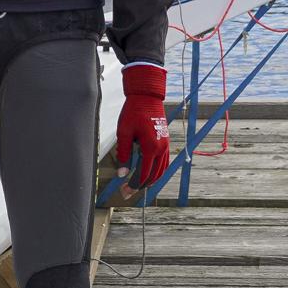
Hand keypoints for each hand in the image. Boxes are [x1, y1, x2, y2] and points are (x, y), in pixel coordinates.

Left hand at [115, 63, 168, 189]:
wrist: (147, 96)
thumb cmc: (133, 111)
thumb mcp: (124, 132)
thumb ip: (123, 154)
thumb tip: (122, 173)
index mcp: (151, 148)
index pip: (143, 174)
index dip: (134, 185)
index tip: (124, 191)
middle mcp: (161, 149)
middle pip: (153, 176)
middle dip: (140, 185)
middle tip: (127, 191)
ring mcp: (165, 145)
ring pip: (161, 171)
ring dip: (150, 180)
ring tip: (137, 184)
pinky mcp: (165, 141)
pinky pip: (164, 162)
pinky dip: (157, 171)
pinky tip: (148, 172)